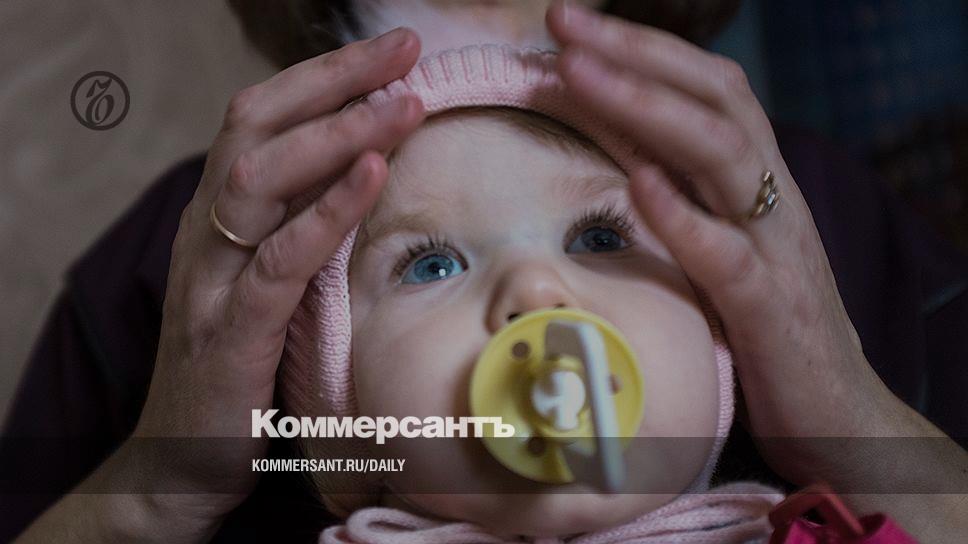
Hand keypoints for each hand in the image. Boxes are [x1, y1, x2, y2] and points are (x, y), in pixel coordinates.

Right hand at [16, 27, 424, 543]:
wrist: (181, 460)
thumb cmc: (240, 366)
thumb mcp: (268, 282)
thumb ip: (298, 227)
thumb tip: (361, 172)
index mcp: (220, 217)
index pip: (263, 120)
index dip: (325, 78)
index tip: (394, 53)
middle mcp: (207, 233)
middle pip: (257, 126)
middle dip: (334, 80)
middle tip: (405, 47)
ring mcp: (213, 281)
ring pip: (262, 180)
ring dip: (337, 133)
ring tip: (403, 101)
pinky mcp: (231, 334)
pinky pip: (280, 260)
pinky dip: (326, 212)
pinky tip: (372, 174)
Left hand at [545, 0, 963, 491]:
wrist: (837, 409)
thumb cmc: (763, 324)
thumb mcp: (721, 245)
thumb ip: (683, 195)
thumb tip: (621, 149)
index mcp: (755, 180)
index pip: (705, 88)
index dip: (641, 49)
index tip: (569, 26)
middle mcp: (770, 198)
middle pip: (714, 98)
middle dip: (635, 53)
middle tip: (561, 20)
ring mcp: (776, 249)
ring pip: (722, 155)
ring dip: (647, 107)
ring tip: (579, 74)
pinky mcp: (771, 310)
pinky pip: (731, 255)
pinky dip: (685, 216)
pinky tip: (642, 185)